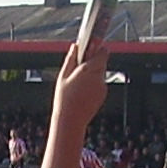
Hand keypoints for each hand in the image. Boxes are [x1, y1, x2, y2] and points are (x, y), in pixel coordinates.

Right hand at [40, 37, 110, 167]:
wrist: (71, 121)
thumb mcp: (63, 76)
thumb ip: (71, 59)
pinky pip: (100, 83)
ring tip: (77, 82)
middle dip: (92, 61)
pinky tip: (81, 91)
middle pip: (101, 61)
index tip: (90, 46)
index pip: (102, 51)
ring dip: (92, 73)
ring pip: (100, 72)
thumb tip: (75, 46)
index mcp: (89, 69)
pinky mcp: (103, 94)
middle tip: (79, 66)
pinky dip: (93, 84)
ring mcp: (102, 86)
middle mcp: (99, 76)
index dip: (97, 47)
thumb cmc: (64, 99)